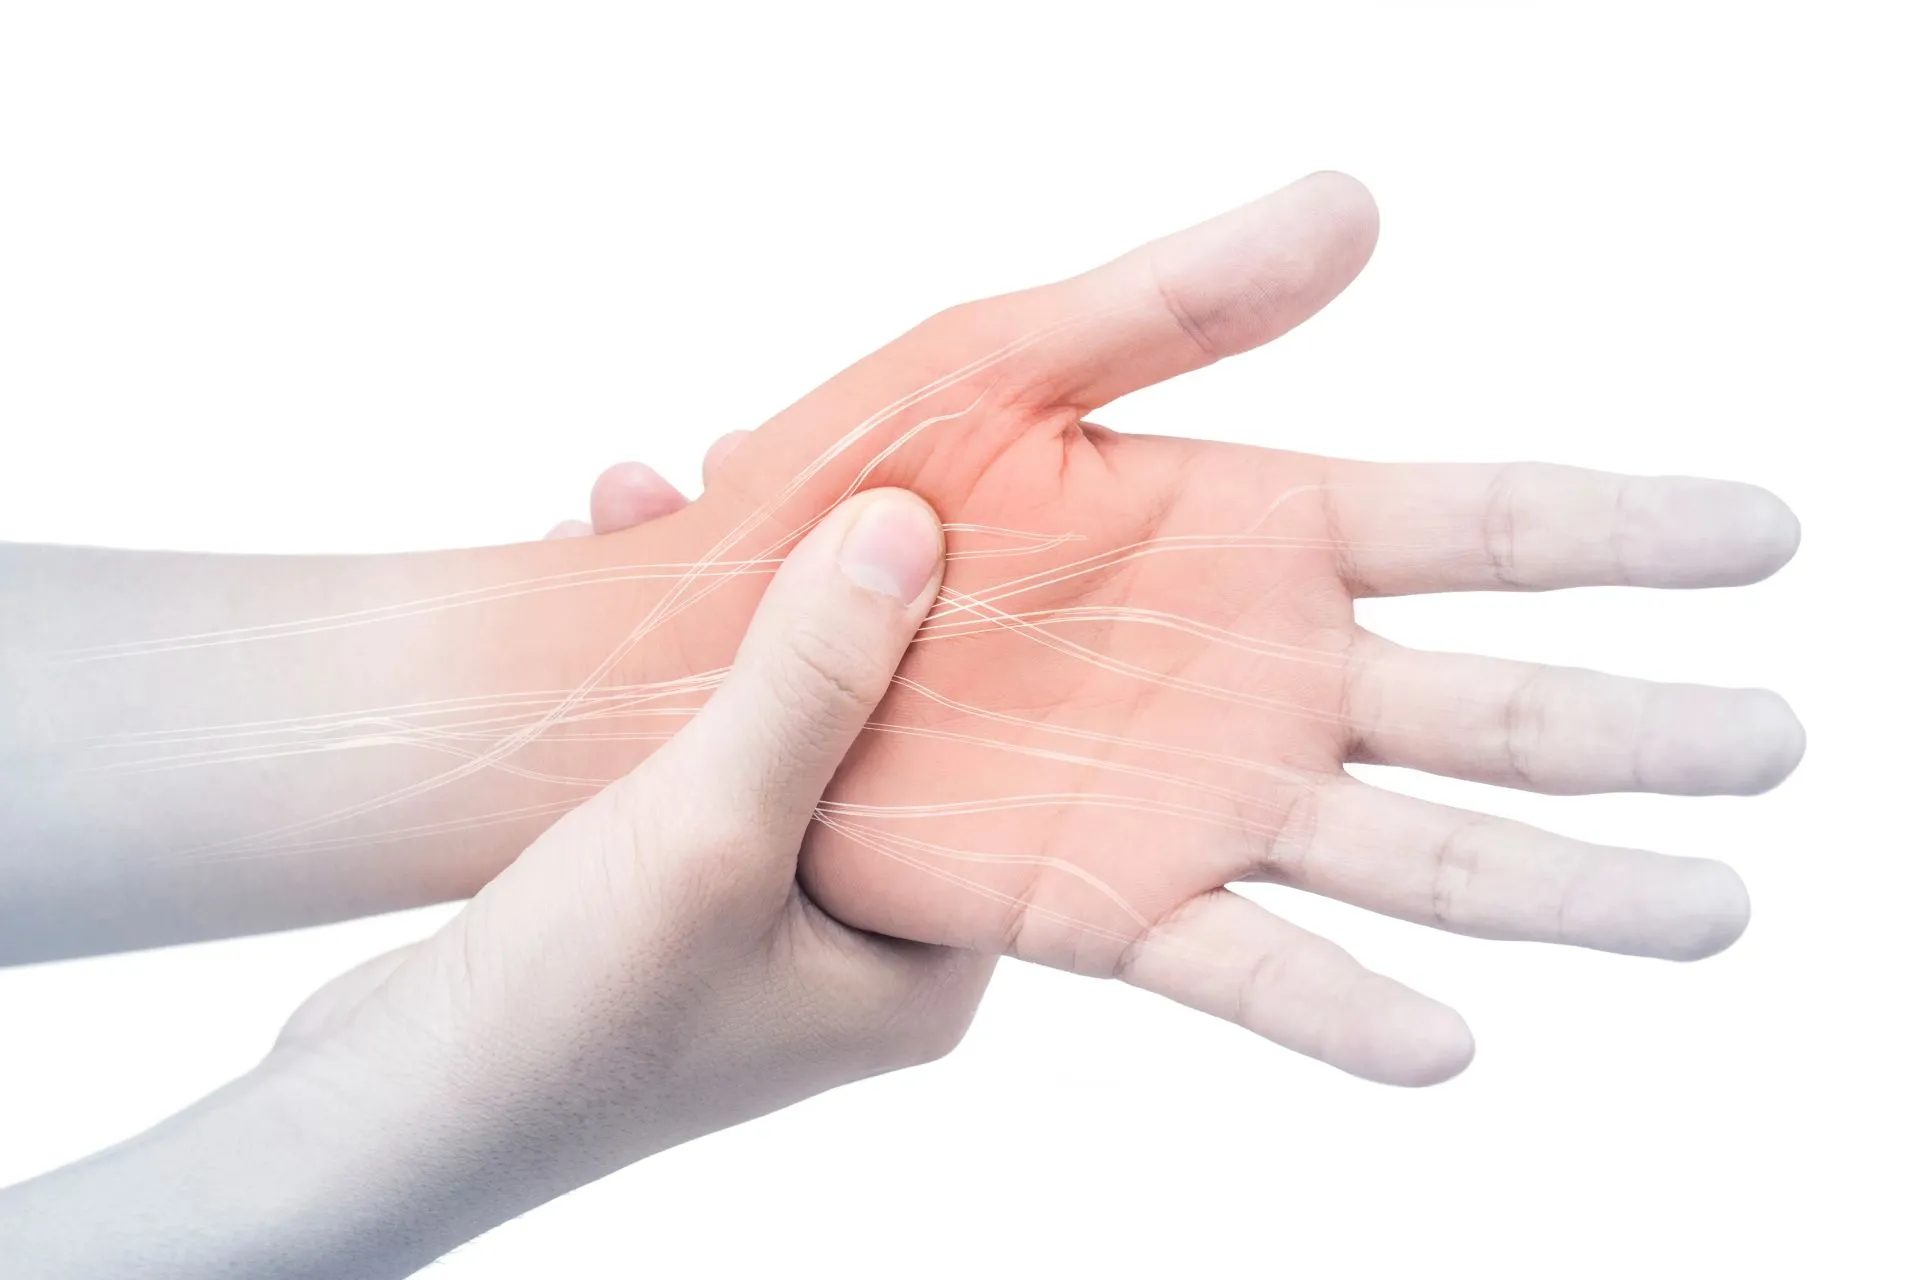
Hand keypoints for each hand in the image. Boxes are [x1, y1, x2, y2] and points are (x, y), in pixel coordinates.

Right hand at [0, 487, 989, 1278]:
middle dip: (803, 594)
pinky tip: (590, 564)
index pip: (984, 765)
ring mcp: (759, 914)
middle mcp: (853, 944)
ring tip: (638, 499)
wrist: (386, 1108)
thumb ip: (814, 680)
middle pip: (868, 724)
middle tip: (748, 474)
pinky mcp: (669, 887)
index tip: (897, 498)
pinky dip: (648, 659)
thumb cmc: (565, 1017)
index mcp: (917, 967)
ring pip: (768, 719)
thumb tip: (907, 526)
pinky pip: (690, 743)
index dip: (948, 627)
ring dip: (707, 609)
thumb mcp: (710, 831)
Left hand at [620, 170, 1803, 1086]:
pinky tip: (1452, 1046)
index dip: (1631, 531)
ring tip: (1708, 910)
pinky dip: (1347, 1011)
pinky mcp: (1109, 899)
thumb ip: (1181, 297)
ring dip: (1568, 885)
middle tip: (1783, 745)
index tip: (1768, 535)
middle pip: (1500, 707)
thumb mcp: (1004, 358)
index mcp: (1262, 527)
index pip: (1488, 526)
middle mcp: (1264, 672)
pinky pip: (1251, 967)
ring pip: (1424, 853)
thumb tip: (1365, 201)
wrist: (707, 638)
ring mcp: (1202, 795)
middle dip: (1644, 729)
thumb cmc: (836, 479)